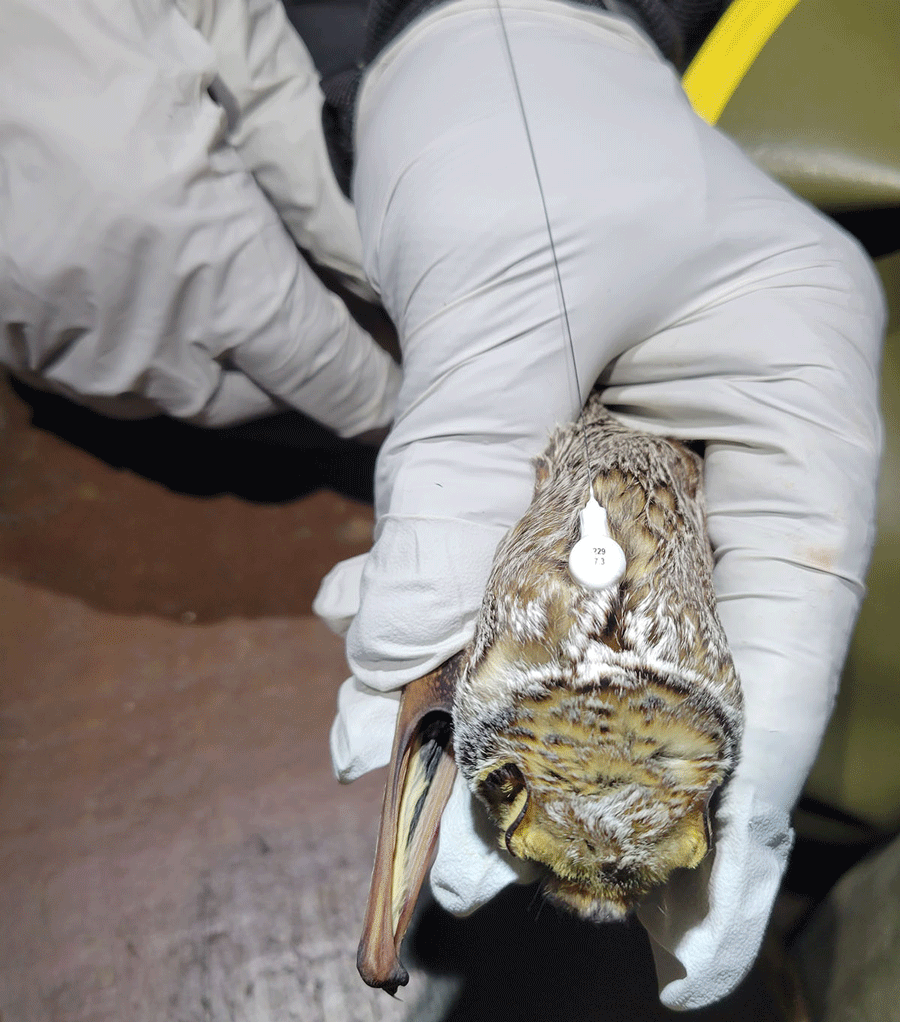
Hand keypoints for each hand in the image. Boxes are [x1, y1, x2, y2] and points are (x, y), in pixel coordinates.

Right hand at [0, 0, 397, 432]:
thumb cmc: (101, 13)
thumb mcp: (245, 72)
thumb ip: (317, 187)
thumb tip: (366, 267)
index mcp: (220, 276)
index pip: (321, 371)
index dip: (362, 389)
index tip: (384, 396)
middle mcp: (145, 339)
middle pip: (243, 402)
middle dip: (281, 377)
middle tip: (301, 334)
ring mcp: (67, 344)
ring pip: (164, 400)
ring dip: (205, 372)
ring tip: (222, 318)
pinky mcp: (10, 333)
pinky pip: (94, 376)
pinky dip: (133, 352)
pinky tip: (144, 302)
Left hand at [316, 2, 883, 1007]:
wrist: (470, 61)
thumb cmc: (528, 130)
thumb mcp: (503, 294)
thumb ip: (454, 475)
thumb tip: (393, 654)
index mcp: (797, 400)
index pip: (789, 624)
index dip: (741, 786)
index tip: (692, 927)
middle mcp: (731, 445)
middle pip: (675, 640)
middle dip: (580, 754)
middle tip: (495, 863)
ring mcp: (640, 451)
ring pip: (570, 608)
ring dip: (471, 676)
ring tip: (386, 741)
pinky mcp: (552, 447)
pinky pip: (500, 553)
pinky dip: (427, 595)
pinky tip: (354, 621)